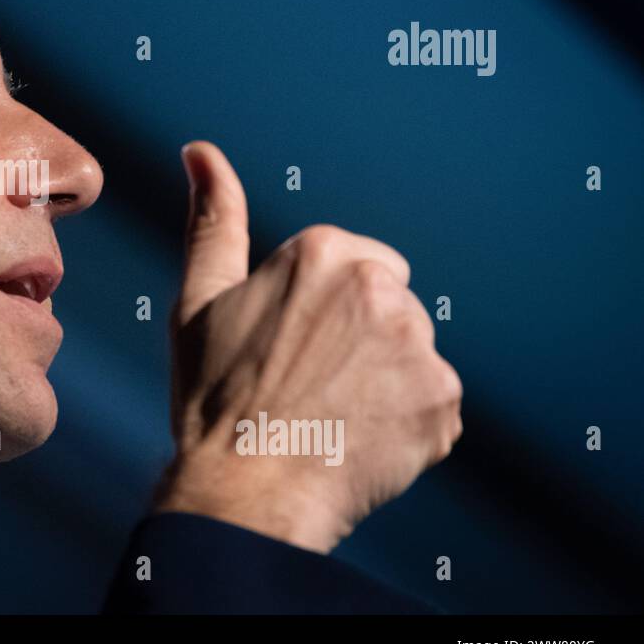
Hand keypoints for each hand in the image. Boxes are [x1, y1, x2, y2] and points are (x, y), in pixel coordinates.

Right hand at [153, 141, 462, 552]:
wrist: (243, 492)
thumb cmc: (212, 398)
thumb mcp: (198, 300)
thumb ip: (212, 219)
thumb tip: (200, 151)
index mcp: (324, 251)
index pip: (355, 265)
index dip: (319, 311)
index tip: (288, 348)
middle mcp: (380, 286)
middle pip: (390, 303)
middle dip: (359, 337)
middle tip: (307, 385)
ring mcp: (417, 345)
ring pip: (411, 353)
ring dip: (384, 378)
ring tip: (330, 415)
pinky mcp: (444, 400)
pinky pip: (434, 402)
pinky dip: (406, 421)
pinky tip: (357, 439)